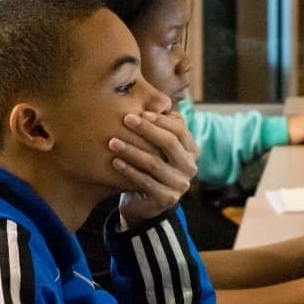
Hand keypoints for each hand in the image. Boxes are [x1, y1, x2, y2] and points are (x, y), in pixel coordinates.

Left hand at [111, 110, 199, 226]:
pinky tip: (115, 161)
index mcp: (192, 151)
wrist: (145, 202)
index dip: (160, 120)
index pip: (180, 130)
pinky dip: (129, 170)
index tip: (139, 112)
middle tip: (125, 119)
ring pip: (154, 163)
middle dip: (146, 129)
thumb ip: (162, 127)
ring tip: (112, 141)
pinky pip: (145, 181)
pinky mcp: (167, 199)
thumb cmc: (149, 167)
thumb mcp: (157, 146)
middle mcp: (190, 168)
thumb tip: (157, 100)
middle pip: (169, 143)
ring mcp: (180, 185)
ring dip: (131, 150)